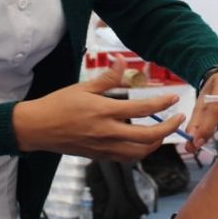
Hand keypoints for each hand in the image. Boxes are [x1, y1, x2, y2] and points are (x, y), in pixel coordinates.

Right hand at [12, 58, 184, 160]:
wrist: (38, 128)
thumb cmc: (58, 104)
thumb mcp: (83, 87)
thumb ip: (107, 78)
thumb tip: (122, 61)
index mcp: (104, 111)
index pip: (142, 108)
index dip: (162, 103)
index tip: (174, 97)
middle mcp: (107, 132)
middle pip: (148, 136)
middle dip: (169, 128)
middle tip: (179, 118)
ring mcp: (104, 147)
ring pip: (140, 152)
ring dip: (157, 143)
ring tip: (164, 132)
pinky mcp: (99, 156)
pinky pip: (126, 157)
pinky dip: (140, 151)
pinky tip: (143, 141)